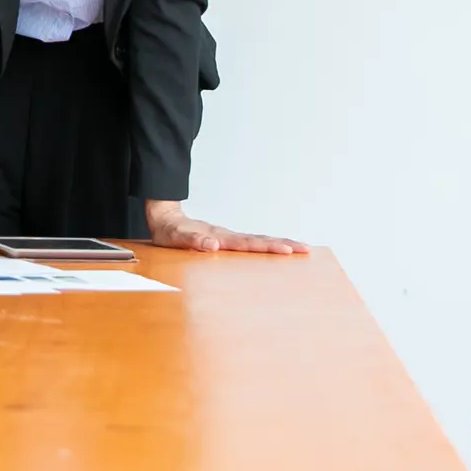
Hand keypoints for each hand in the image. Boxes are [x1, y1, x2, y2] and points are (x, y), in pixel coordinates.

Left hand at [145, 200, 306, 254]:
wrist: (164, 219)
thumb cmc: (169, 232)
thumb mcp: (175, 238)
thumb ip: (192, 241)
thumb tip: (213, 245)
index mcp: (219, 237)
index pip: (248, 243)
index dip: (268, 247)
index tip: (288, 250)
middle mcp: (227, 236)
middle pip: (260, 240)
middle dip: (284, 244)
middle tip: (306, 249)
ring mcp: (228, 238)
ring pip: (258, 240)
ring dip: (279, 244)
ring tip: (299, 248)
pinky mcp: (227, 241)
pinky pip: (250, 244)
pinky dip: (267, 246)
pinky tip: (277, 250)